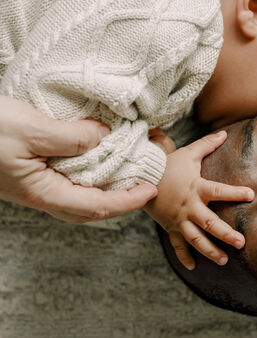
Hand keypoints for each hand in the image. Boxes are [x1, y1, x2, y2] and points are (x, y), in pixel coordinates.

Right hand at [0, 97, 157, 222]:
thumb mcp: (31, 128)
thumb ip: (72, 137)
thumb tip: (104, 138)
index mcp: (42, 192)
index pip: (97, 206)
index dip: (128, 200)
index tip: (151, 190)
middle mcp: (39, 194)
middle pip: (90, 209)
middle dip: (121, 200)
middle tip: (145, 182)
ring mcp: (31, 185)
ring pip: (77, 196)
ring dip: (105, 188)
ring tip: (126, 170)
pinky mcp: (25, 173)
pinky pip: (64, 181)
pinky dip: (86, 173)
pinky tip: (94, 157)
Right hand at [145, 130, 253, 269]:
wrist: (140, 177)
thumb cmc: (167, 165)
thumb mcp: (188, 153)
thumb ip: (207, 144)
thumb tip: (224, 133)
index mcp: (196, 188)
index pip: (218, 191)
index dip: (234, 192)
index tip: (251, 195)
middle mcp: (189, 207)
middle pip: (209, 223)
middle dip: (225, 234)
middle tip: (241, 242)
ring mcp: (179, 219)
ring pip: (195, 239)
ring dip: (210, 251)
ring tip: (224, 260)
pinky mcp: (170, 227)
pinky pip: (177, 244)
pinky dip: (183, 256)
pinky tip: (193, 267)